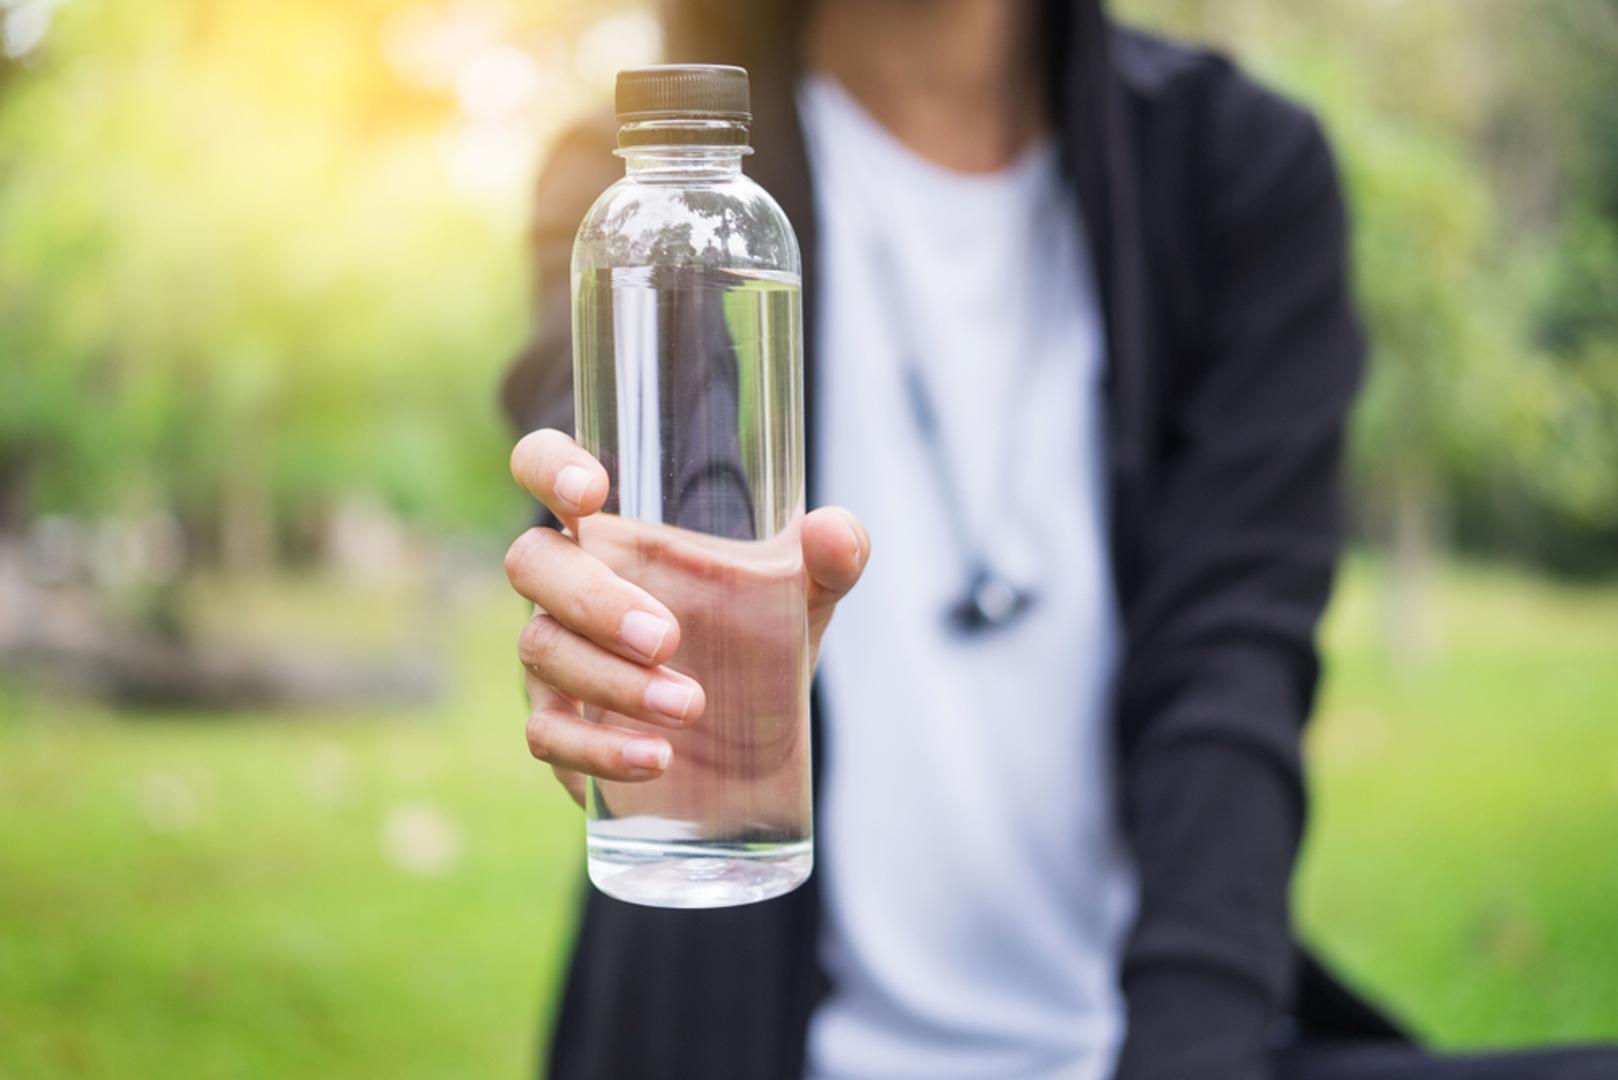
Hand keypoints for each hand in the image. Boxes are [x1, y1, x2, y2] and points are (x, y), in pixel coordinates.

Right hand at [507, 429, 869, 807]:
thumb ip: (833, 556)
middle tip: (667, 639)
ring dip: (612, 682)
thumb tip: (833, 532)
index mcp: (614, 532)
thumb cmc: (758, 640)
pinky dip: (598, 750)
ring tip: (690, 707)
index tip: (590, 493)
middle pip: (533, 563)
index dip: (547, 466)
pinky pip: (546, 734)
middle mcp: (569, 585)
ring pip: (541, 651)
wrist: (750, 740)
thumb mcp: (807, 595)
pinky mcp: (559, 727)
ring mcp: (554, 656)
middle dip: (595, 599)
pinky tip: (657, 758)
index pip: (543, 468)